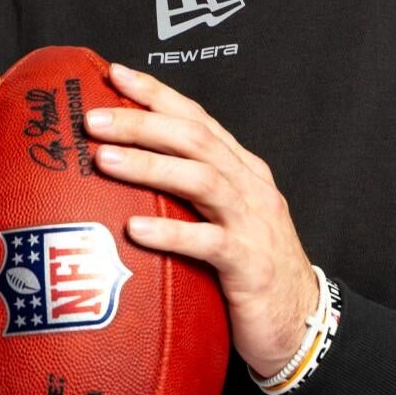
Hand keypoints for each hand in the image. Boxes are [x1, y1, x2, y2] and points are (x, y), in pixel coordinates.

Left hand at [82, 62, 324, 378]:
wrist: (300, 321)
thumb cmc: (250, 267)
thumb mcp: (222, 217)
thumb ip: (186, 192)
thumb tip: (124, 168)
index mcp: (242, 170)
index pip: (197, 118)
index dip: (157, 94)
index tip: (114, 74)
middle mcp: (249, 187)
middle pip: (195, 139)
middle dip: (142, 123)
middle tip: (94, 118)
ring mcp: (253, 223)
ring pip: (202, 179)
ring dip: (150, 166)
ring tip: (105, 160)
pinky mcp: (250, 265)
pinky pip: (209, 243)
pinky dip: (171, 233)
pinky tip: (134, 230)